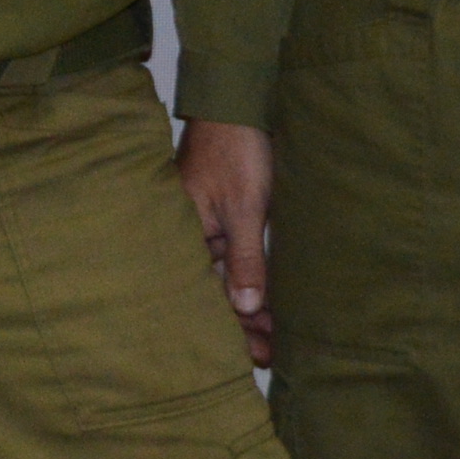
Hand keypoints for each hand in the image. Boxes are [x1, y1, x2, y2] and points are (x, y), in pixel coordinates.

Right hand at [180, 119, 276, 365]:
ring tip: (278, 336)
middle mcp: (191, 237)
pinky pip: (237, 259)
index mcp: (182, 236)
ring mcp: (209, 228)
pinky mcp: (227, 218)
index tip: (260, 354)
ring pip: (229, 278)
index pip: (204, 296)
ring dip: (252, 306)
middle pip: (214, 293)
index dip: (232, 329)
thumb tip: (245, 309)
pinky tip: (270, 301)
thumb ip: (245, 259)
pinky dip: (254, 280)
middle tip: (273, 355)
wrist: (238, 103)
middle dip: (244, 326)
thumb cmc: (234, 149)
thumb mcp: (244, 207)